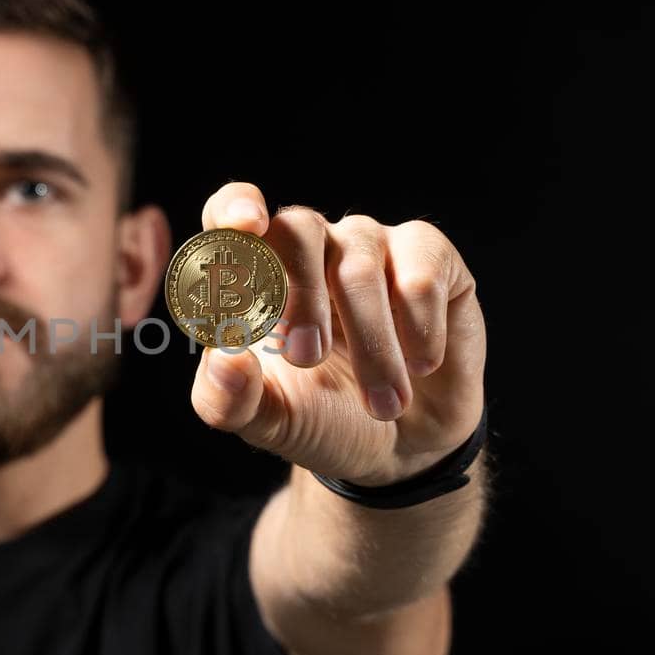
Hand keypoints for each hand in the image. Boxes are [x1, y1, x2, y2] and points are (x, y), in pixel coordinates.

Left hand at [188, 183, 485, 486]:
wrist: (406, 447)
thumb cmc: (325, 418)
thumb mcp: (270, 422)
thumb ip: (228, 399)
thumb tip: (224, 358)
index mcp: (258, 274)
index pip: (232, 211)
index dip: (235, 207)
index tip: (245, 227)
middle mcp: (313, 246)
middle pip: (298, 229)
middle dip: (301, 296)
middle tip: (306, 357)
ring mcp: (371, 245)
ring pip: (362, 265)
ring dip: (371, 344)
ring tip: (381, 405)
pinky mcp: (431, 257)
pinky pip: (422, 274)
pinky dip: (419, 330)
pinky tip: (420, 366)